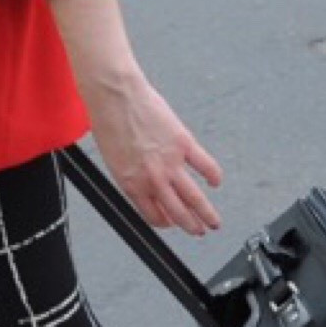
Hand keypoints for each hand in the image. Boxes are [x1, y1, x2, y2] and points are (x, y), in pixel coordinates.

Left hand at [83, 72, 223, 236]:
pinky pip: (205, 166)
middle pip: (178, 213)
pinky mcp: (184, 143)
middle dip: (191, 226)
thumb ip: (132, 178)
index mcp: (132, 184)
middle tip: (200, 230)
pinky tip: (216, 181)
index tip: (173, 223)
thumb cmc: (109, 122)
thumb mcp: (114, 161)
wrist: (115, 96)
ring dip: (207, 213)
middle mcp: (153, 178)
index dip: (166, 223)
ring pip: (194, 197)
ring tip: (214, 221)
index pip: (153, 216)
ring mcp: (170, 162)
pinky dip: (214, 176)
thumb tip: (147, 188)